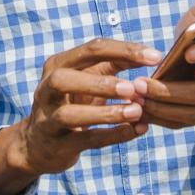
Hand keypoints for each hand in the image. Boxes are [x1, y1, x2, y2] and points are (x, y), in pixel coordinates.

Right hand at [0, 38, 158, 194]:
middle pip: (64, 79)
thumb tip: (152, 55)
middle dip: (101, 83)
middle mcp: (46, 89)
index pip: (91, 49)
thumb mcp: (89, 77)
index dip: (124, 50)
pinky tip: (136, 130)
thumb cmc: (73, 102)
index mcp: (58, 64)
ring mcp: (47, 119)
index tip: (156, 57)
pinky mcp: (57, 145)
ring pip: (70, 115)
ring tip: (136, 112)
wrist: (39, 144)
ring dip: (105, 113)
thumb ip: (116, 63)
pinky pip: (86, 140)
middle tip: (133, 88)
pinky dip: (113, 135)